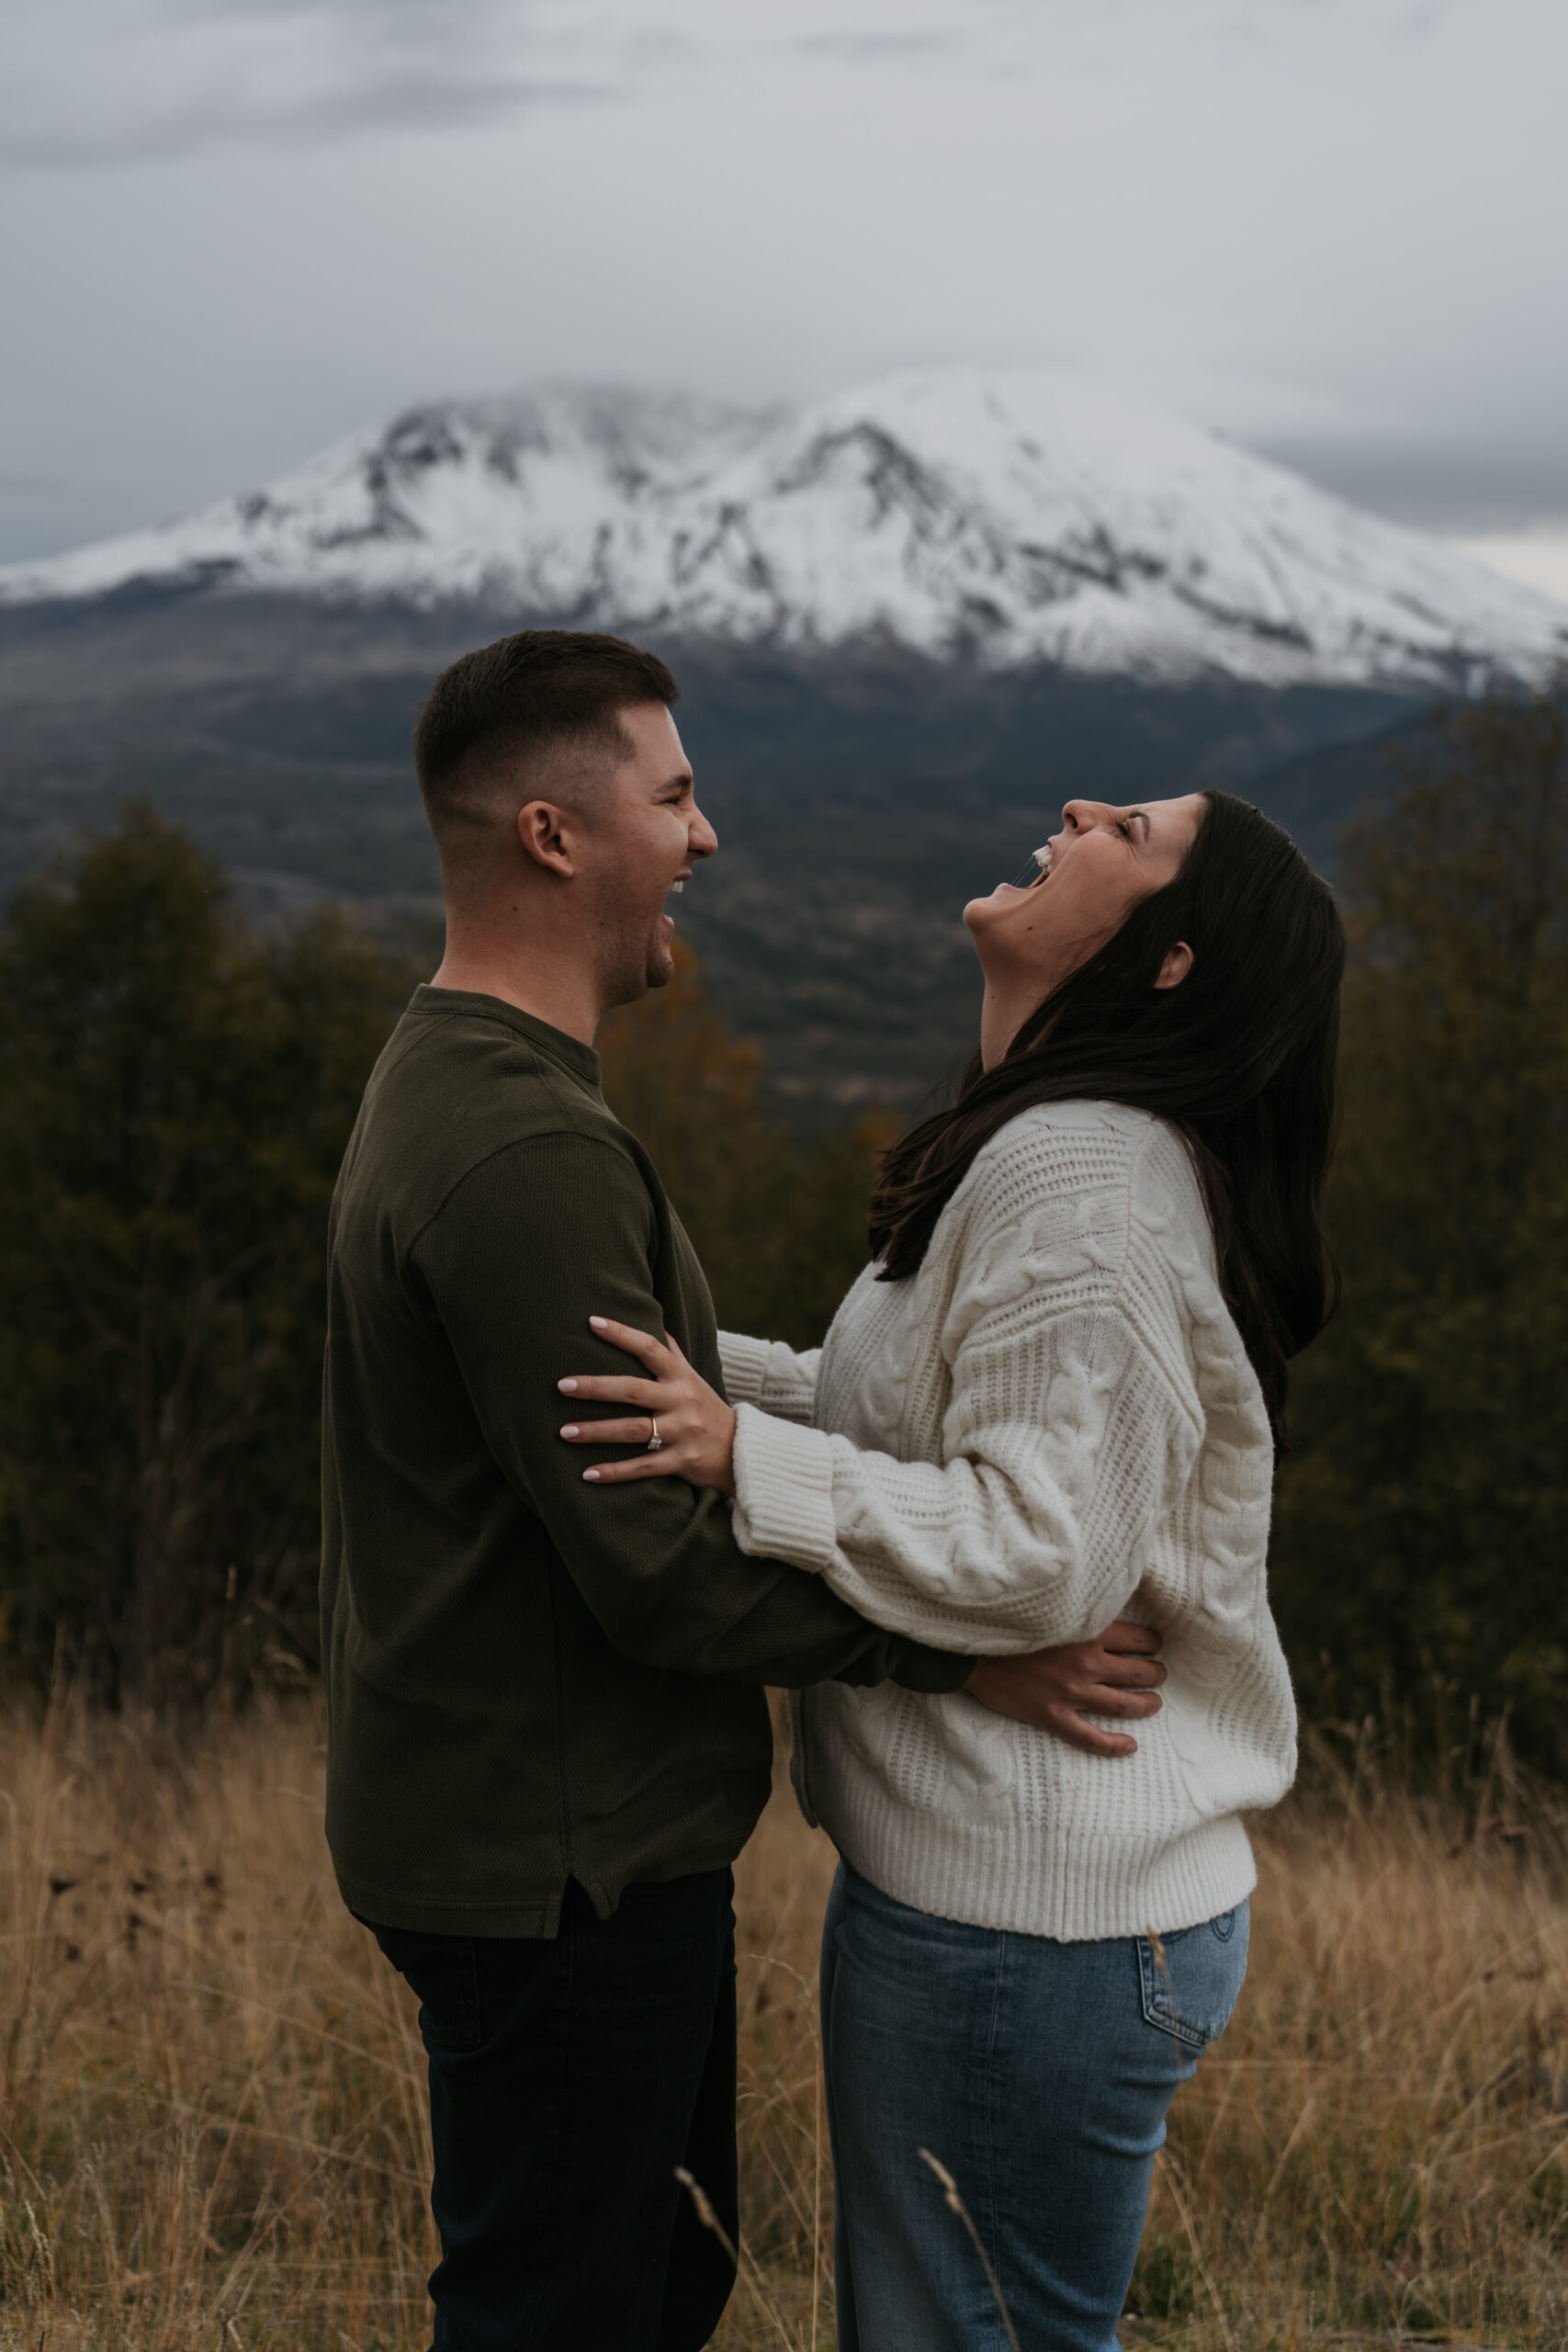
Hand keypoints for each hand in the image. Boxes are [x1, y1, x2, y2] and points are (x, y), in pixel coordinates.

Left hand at [559, 1317, 737, 1496]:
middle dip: (596, 1387)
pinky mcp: (681, 1462)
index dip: (622, 1334)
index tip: (591, 1322)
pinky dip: (614, 1472)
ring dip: (596, 1431)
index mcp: (681, 1376)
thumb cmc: (706, 1408)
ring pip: (633, 1430)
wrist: (741, 1451)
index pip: (650, 1348)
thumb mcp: (693, 1377)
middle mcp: (681, 1401)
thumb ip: (670, 1351)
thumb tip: (651, 1316)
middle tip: (562, 1385)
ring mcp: (682, 1432)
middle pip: (633, 1390)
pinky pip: (642, 1467)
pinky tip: (587, 1474)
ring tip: (564, 1432)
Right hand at [965, 1622, 1166, 1757]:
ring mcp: (1071, 1692)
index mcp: (1088, 1631)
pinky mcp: (1054, 1715)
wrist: (970, 1649)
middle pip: (1139, 1673)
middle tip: (1159, 1674)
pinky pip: (1091, 1737)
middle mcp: (1086, 1663)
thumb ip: (1082, 1609)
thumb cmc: (1010, 1623)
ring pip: (1124, 1705)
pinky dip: (1114, 1745)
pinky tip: (1130, 1746)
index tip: (1154, 1645)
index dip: (1153, 1644)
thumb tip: (1107, 1604)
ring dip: (1146, 1705)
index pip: (1140, 1640)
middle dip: (1156, 1674)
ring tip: (1154, 1703)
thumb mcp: (1052, 1607)